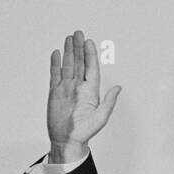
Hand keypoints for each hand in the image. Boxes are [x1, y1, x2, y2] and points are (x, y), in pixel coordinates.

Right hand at [47, 30, 121, 162]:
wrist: (66, 140)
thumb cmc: (84, 132)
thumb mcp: (100, 118)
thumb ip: (109, 102)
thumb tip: (118, 88)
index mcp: (90, 91)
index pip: (91, 68)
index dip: (90, 54)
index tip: (89, 42)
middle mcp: (78, 87)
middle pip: (79, 63)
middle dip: (79, 48)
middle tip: (78, 33)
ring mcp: (66, 89)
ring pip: (67, 66)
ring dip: (68, 52)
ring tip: (68, 39)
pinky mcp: (55, 93)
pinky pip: (55, 75)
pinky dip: (55, 64)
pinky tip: (56, 54)